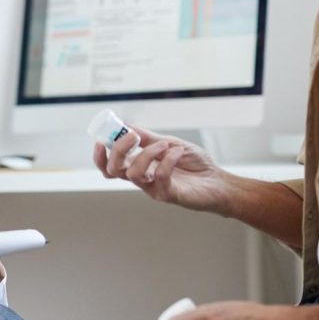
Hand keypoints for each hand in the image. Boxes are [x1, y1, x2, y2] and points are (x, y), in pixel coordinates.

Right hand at [92, 125, 230, 212]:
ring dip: (147, 153)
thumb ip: (148, 137)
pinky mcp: (168, 195)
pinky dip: (168, 160)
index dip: (100, 155)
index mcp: (139, 166)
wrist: (218, 181)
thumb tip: (126, 125)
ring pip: (133, 174)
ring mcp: (153, 188)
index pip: (110, 165)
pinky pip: (160, 177)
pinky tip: (178, 152)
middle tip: (132, 137)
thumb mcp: (169, 143)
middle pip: (113, 170)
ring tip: (165, 144)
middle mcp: (143, 178)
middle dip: (117, 151)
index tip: (102, 139)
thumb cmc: (194, 164)